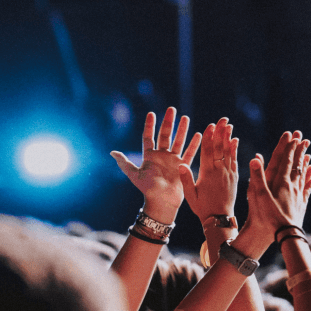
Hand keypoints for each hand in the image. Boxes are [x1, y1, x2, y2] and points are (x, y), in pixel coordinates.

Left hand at [111, 107, 201, 221]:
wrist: (161, 201)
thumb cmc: (147, 189)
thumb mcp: (134, 175)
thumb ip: (125, 163)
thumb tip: (112, 152)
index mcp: (150, 156)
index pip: (149, 137)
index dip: (150, 126)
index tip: (151, 113)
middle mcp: (162, 156)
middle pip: (165, 135)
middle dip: (168, 122)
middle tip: (172, 109)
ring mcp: (173, 160)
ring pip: (178, 141)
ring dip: (182, 130)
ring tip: (185, 117)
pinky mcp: (183, 166)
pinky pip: (189, 153)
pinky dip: (193, 144)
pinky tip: (198, 134)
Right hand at [179, 117, 238, 220]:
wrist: (219, 218)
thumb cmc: (202, 207)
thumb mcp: (190, 195)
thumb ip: (186, 179)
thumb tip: (181, 164)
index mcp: (207, 173)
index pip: (207, 151)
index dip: (209, 137)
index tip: (210, 125)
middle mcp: (219, 171)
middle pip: (219, 147)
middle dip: (220, 132)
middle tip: (222, 119)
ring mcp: (228, 173)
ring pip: (228, 151)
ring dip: (228, 137)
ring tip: (229, 125)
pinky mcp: (234, 177)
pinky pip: (235, 160)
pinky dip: (235, 149)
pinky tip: (235, 140)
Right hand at [244, 131, 310, 237]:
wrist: (285, 235)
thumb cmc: (269, 216)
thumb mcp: (258, 196)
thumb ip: (257, 176)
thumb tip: (256, 157)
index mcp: (281, 183)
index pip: (286, 161)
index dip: (289, 148)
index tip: (293, 136)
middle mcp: (292, 187)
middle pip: (297, 165)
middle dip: (299, 151)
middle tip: (304, 139)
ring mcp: (298, 196)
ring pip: (303, 176)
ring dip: (305, 164)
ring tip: (309, 155)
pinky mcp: (301, 205)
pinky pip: (307, 190)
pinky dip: (310, 182)